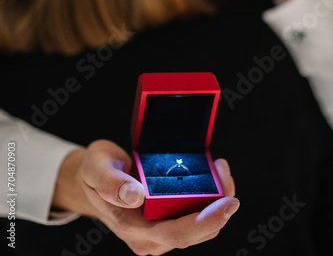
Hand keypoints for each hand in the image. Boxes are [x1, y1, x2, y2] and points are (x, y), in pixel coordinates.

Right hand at [52, 139, 239, 255]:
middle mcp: (149, 237)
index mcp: (132, 227)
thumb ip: (111, 182)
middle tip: (225, 175)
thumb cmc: (94, 172)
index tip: (228, 202)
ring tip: (220, 169)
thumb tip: (135, 195)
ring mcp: (158, 231)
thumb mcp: (96, 168)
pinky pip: (193, 216)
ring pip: (198, 226)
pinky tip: (211, 176)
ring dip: (216, 201)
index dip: (207, 221)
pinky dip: (207, 198)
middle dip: (219, 208)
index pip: (177, 233)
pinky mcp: (165, 221)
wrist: (90, 180)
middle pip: (195, 232)